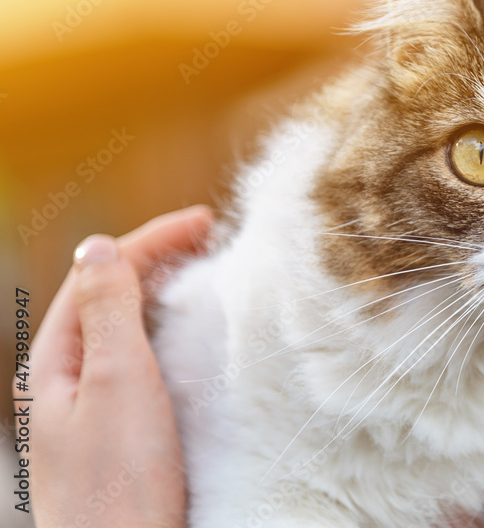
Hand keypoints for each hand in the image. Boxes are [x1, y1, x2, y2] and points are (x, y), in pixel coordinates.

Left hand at [20, 206, 212, 527]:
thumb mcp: (115, 380)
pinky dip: (168, 333)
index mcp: (55, 363)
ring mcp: (93, 407)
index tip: (206, 221)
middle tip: (211, 238)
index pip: (99, 276)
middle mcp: (68, 381)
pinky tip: (193, 336)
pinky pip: (140, 362)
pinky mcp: (121, 432)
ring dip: (163, 293)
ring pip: (125, 329)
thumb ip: (107, 310)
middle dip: (157, 259)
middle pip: (109, 297)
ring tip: (205, 273)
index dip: (151, 240)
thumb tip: (98, 246)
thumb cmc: (120, 481)